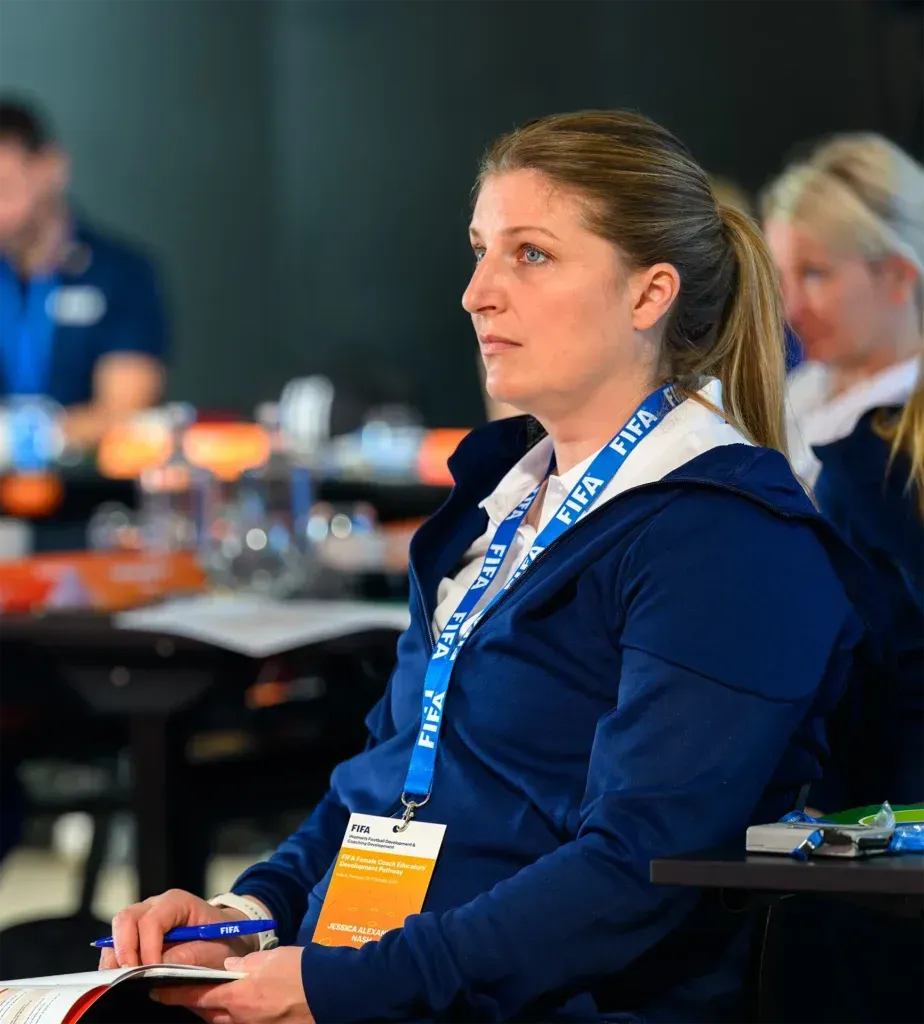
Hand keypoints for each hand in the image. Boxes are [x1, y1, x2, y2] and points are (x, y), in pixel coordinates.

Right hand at [99, 889, 262, 970]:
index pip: (152, 921)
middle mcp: (156, 906)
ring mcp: (143, 918)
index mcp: (178, 903)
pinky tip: (124, 979)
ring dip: (116, 957)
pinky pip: (116, 944)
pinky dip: (115, 962)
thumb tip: (159, 966)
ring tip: (124, 981)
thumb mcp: (217, 949)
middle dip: (124, 950)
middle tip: (130, 977)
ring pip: (116, 931)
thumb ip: (191, 956)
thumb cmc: (224, 940)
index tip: (150, 972)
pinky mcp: (136, 935)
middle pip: (126, 919)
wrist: (229, 938)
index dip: (147, 948)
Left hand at [153, 947, 313, 1023]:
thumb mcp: (269, 958)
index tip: (156, 989)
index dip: (174, 992)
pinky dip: (233, 1016)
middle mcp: (240, 1017)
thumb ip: (245, 964)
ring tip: (211, 998)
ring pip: (222, 1020)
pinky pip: (240, 1023)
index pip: (196, 994)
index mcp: (238, 996)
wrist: (330, 993)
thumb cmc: (300, 972)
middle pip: (206, 1012)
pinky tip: (240, 1007)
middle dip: (193, 1002)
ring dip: (213, 1010)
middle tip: (183, 991)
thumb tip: (230, 967)